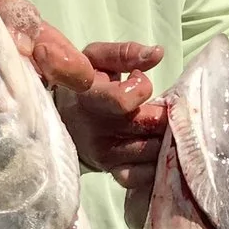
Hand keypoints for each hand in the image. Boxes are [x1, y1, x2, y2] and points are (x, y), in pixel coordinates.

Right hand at [59, 41, 166, 188]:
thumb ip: (125, 54)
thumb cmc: (84, 84)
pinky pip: (144, 176)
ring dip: (165, 138)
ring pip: (153, 150)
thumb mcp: (96, 59)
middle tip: (164, 106)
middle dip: (164, 114)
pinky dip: (157, 164)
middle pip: (148, 126)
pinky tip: (155, 148)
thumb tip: (157, 53)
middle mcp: (96, 131)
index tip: (140, 80)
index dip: (141, 88)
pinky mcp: (112, 172)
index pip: (123, 100)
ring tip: (160, 125)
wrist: (62, 119)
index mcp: (89, 100)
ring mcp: (105, 155)